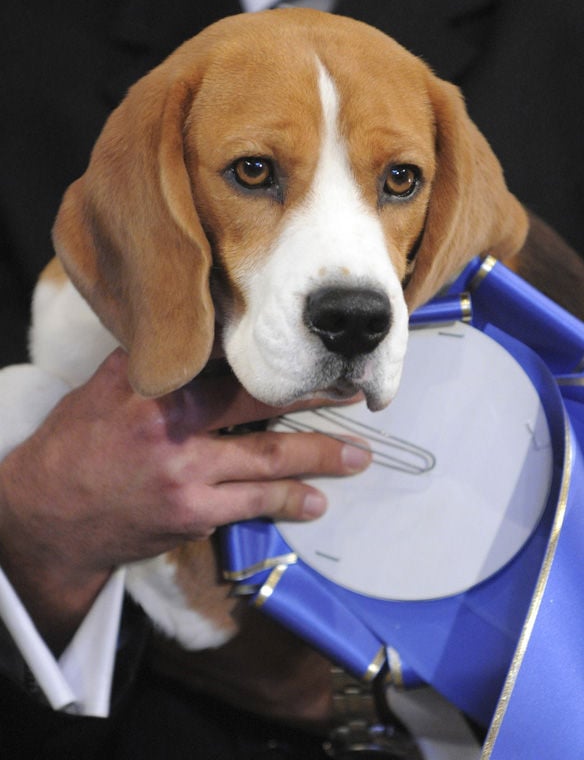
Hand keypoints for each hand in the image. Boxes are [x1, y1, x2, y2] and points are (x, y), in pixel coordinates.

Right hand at [0, 349, 369, 650]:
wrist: (48, 518)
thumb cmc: (79, 444)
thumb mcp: (107, 388)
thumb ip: (158, 366)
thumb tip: (209, 339)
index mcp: (153, 391)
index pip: (226, 367)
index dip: (273, 361)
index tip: (311, 352)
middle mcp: (172, 432)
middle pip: (259, 411)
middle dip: (313, 403)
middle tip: (354, 395)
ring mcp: (185, 478)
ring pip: (267, 465)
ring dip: (318, 459)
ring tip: (358, 457)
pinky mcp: (192, 517)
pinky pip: (250, 506)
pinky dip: (286, 503)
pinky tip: (313, 502)